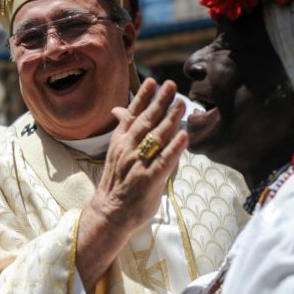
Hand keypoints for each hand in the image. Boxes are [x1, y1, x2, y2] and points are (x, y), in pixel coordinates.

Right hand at [76, 78, 187, 292]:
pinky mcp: (149, 180)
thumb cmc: (117, 181)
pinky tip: (184, 136)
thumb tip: (119, 108)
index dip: (143, 97)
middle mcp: (128, 149)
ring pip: (156, 138)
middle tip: (171, 85)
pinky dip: (174, 148)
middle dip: (159, 102)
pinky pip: (164, 161)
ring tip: (181, 104)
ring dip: (170, 119)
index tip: (152, 81)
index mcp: (120, 141)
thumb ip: (124, 130)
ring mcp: (138, 164)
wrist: (109, 212)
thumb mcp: (116, 151)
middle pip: (146, 121)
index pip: (132, 114)